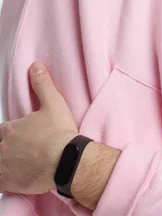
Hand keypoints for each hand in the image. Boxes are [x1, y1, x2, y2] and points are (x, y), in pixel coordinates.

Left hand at [0, 62, 78, 194]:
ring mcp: (4, 167)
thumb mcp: (54, 102)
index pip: (2, 130)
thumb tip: (35, 67)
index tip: (21, 135)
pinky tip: (12, 179)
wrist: (66, 161)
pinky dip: (3, 180)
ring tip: (18, 163)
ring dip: (5, 162)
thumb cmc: (60, 133)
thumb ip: (42, 84)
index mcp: (10, 128)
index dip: (10, 133)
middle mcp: (3, 147)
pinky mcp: (8, 183)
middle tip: (22, 150)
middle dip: (6, 147)